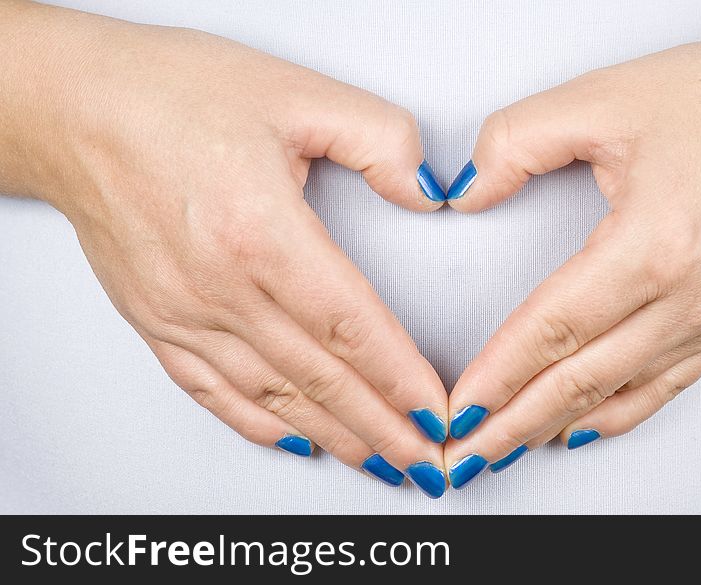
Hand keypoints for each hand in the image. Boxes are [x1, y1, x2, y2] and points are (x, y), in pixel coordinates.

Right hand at [0, 3, 449, 495]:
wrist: (73, 108)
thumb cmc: (170, 95)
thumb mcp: (296, 91)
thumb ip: (379, 139)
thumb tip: (426, 189)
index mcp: (261, 232)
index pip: (351, 327)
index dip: (399, 377)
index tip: (435, 411)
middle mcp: (221, 287)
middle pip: (319, 377)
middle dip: (381, 428)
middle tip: (425, 462)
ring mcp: (183, 313)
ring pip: (272, 396)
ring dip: (332, 435)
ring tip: (378, 461)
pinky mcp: (157, 321)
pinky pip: (213, 391)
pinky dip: (258, 423)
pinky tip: (294, 439)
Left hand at [443, 2, 700, 486]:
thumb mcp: (602, 98)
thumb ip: (515, 143)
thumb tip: (466, 191)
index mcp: (654, 245)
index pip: (553, 329)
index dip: (499, 375)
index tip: (460, 408)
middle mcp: (688, 297)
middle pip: (580, 379)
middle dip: (514, 422)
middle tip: (466, 454)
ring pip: (618, 393)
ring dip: (555, 424)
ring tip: (506, 449)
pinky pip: (662, 385)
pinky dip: (616, 414)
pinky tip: (580, 428)